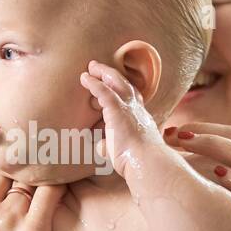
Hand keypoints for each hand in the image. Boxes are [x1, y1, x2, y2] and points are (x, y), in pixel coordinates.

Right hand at [0, 158, 66, 230]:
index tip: (2, 170)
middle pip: (1, 168)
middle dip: (18, 168)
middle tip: (37, 169)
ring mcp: (6, 220)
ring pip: (27, 176)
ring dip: (42, 173)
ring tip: (57, 170)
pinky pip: (50, 193)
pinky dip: (61, 184)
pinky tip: (69, 184)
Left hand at [79, 60, 160, 176]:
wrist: (146, 163)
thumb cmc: (136, 162)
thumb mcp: (123, 152)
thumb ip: (110, 145)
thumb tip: (101, 146)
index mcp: (141, 119)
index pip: (133, 99)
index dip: (123, 90)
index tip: (113, 85)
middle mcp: (137, 110)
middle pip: (125, 85)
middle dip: (111, 74)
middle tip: (98, 68)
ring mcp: (129, 108)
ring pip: (115, 82)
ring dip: (102, 73)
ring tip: (90, 68)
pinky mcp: (117, 110)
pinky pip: (103, 91)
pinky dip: (94, 83)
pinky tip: (85, 78)